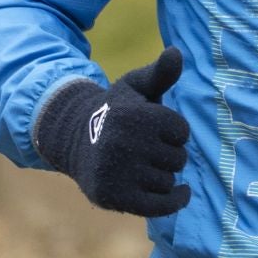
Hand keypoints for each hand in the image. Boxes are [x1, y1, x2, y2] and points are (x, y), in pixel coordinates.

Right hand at [35, 48, 192, 216]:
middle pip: (178, 158)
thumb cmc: (115, 111)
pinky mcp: (114, 197)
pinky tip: (182, 192)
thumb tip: (177, 51)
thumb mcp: (135, 87)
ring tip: (143, 164)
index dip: (174, 130)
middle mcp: (123, 144)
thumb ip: (160, 73)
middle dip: (170, 153)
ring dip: (164, 174)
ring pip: (169, 181)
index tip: (158, 127)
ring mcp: (117, 173)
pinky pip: (160, 206)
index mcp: (132, 115)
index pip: (182, 131)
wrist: (74, 140)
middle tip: (148, 148)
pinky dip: (176, 201)